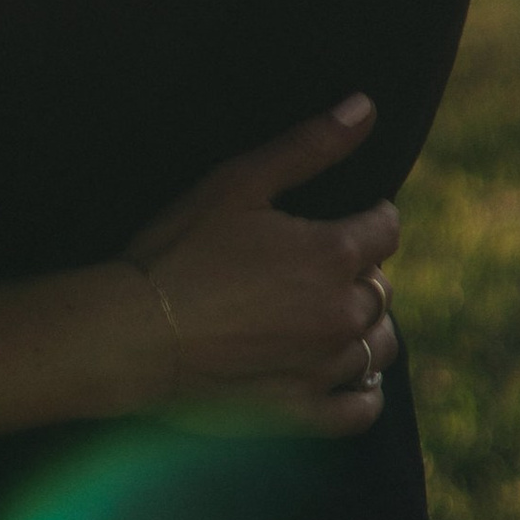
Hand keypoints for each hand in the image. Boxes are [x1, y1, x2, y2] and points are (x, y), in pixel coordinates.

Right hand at [124, 97, 398, 431]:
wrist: (133, 334)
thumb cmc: (180, 250)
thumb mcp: (241, 183)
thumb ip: (310, 146)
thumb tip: (367, 107)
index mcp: (333, 253)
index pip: (386, 228)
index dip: (368, 217)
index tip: (348, 217)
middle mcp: (342, 313)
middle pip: (382, 288)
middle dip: (359, 273)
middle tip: (316, 267)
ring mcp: (325, 368)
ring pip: (378, 346)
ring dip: (364, 328)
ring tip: (328, 316)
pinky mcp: (302, 413)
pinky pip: (360, 410)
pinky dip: (363, 394)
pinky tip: (345, 377)